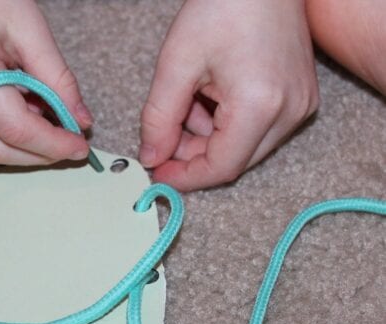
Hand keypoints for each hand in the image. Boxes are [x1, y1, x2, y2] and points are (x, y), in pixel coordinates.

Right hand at [0, 0, 91, 167]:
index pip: (16, 129)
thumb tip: (80, 121)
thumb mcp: (30, 29)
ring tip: (40, 123)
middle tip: (67, 142)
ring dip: (18, 153)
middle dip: (38, 154)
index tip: (79, 148)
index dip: (53, 144)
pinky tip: (15, 120)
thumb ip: (58, 79)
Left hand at [139, 0, 318, 190]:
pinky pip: (258, 129)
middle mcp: (290, 111)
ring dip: (207, 137)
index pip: (221, 167)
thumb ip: (159, 119)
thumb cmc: (224, 5)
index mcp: (260, 105)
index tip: (157, 173)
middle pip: (234, 161)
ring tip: (189, 98)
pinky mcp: (300, 97)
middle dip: (193, 155)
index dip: (185, 177)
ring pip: (244, 147)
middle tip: (164, 136)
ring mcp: (300, 105)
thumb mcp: (176, 64)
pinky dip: (226, 123)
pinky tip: (210, 95)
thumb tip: (151, 158)